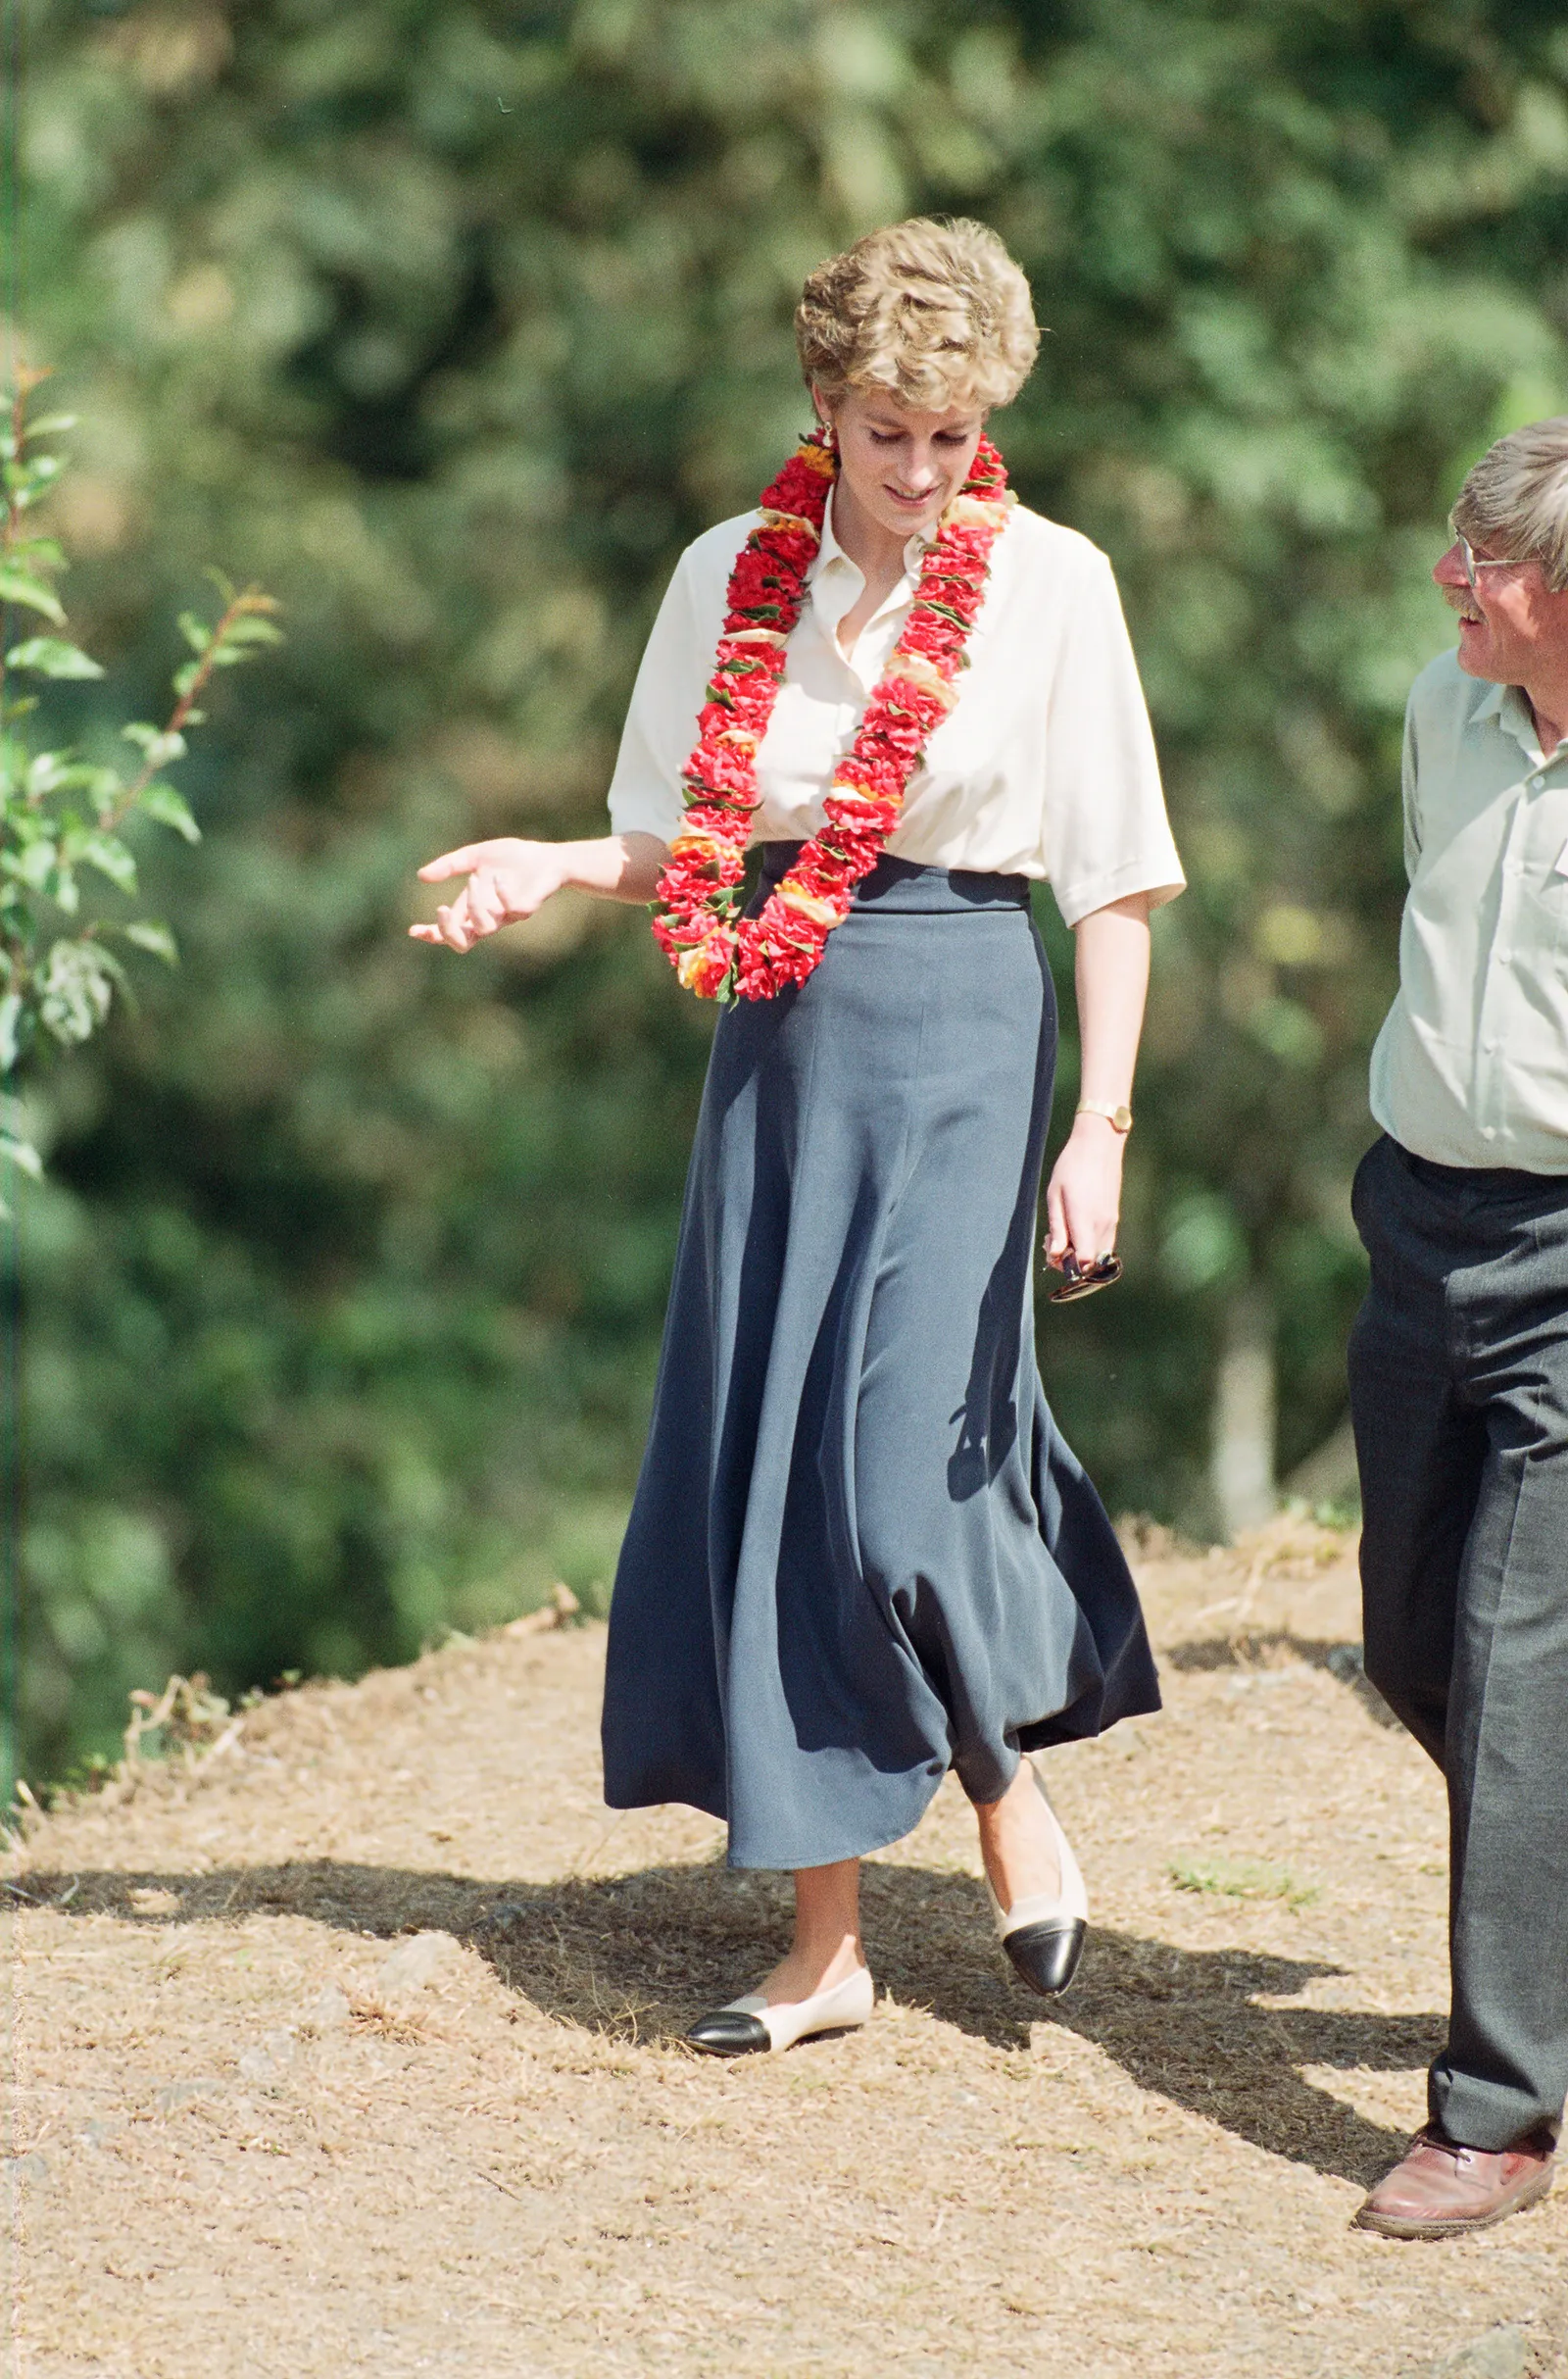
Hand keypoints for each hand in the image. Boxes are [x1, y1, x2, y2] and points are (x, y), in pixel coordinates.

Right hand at [409, 838, 565, 951]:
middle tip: (441, 909)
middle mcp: (488, 917)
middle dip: (447, 931)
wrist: (548, 857)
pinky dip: (501, 894)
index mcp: (473, 908)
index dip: (431, 935)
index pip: (449, 931)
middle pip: (462, 944)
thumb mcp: (475, 855)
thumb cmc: (512, 859)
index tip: (413, 930)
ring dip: (474, 904)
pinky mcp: (526, 909)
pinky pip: (511, 912)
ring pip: (484, 928)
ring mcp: (507, 916)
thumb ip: (449, 865)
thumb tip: (421, 876)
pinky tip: (501, 877)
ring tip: (477, 877)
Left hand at [1044, 1116, 1126, 1272]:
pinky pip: (1104, 1243)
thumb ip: (1057, 1229)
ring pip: (1098, 1255)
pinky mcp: (1114, 1218)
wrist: (1099, 1145)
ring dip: (1081, 1253)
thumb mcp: (1054, 1196)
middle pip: (1091, 1263)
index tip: (1054, 1254)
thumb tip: (1056, 1255)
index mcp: (1085, 1220)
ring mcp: (1111, 1222)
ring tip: (1063, 1233)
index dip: (1069, 1267)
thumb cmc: (1071, 1167)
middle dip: (1071, 1262)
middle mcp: (1102, 1225)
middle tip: (1053, 1242)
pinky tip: (1076, 1227)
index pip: (1085, 1261)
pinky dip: (1090, 1244)